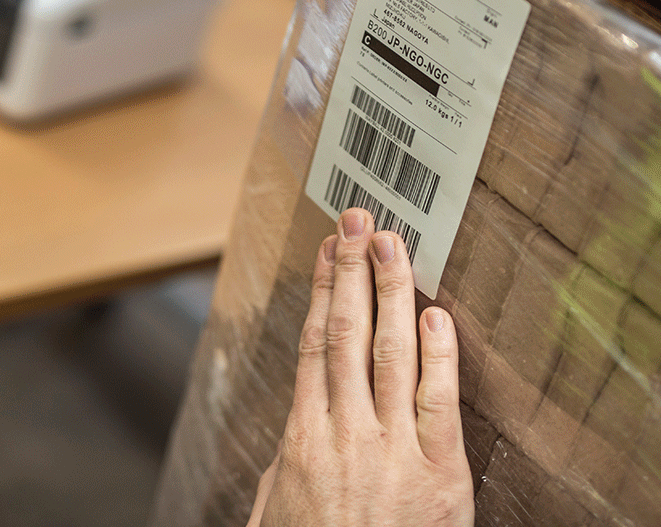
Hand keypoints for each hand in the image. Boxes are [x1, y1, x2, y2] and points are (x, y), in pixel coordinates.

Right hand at [247, 207, 473, 526]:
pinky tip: (434, 313)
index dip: (320, 289)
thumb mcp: (277, 510)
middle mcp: (346, 433)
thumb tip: (297, 422)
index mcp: (303, 438)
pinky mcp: (440, 475)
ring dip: (389, 290)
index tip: (327, 249)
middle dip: (352, 268)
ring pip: (388, 351)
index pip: (313, 342)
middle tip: (359, 220)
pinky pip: (439, 402)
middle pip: (346, 331)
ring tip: (391, 243)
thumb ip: (288, 459)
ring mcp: (394, 450)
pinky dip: (438, 354)